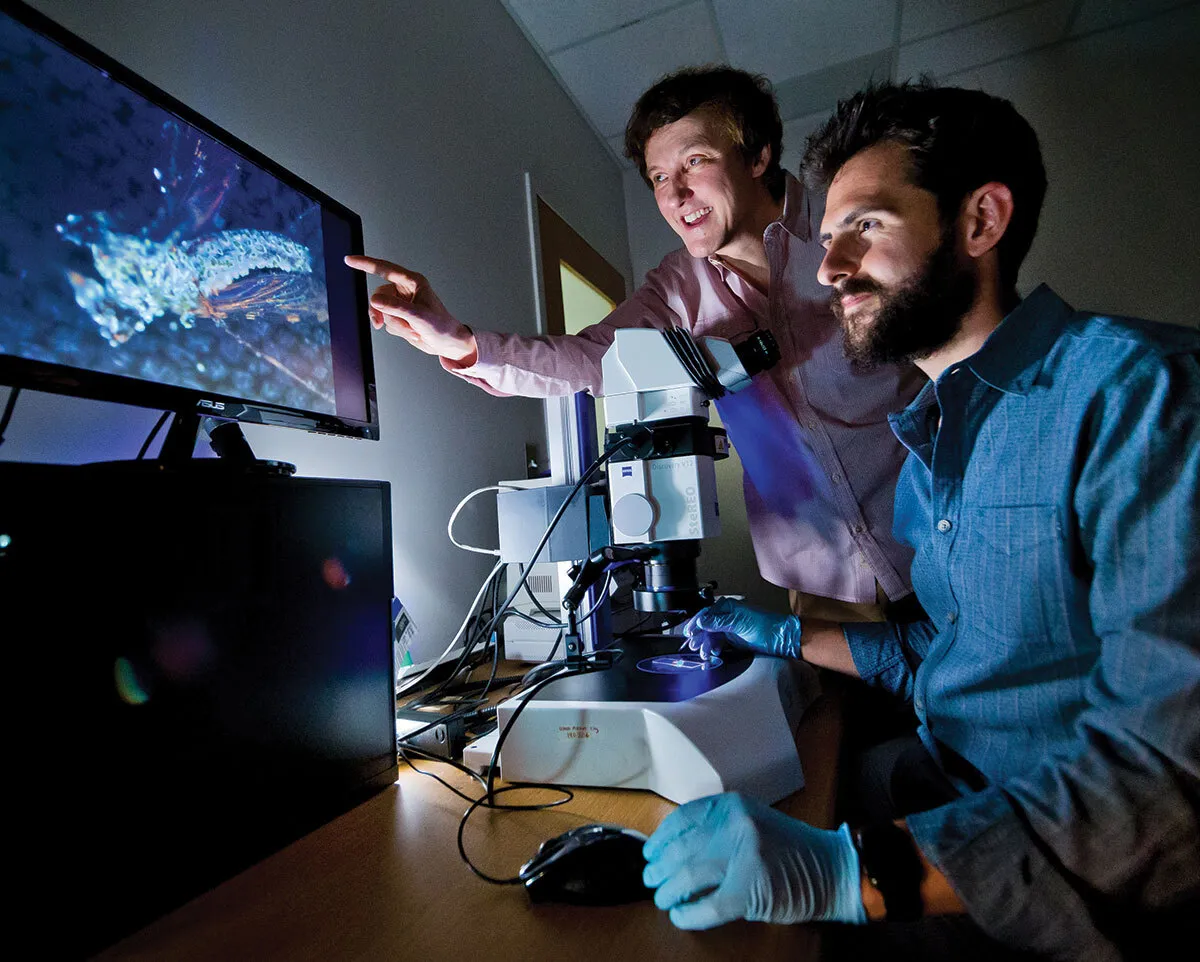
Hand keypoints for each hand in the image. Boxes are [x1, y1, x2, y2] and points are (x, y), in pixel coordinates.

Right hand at [344, 254, 477, 362]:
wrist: (447, 343)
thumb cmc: (440, 326)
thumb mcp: (418, 317)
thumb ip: (396, 308)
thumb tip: (374, 300)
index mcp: (413, 282)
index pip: (384, 269)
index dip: (366, 263)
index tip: (349, 259)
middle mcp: (405, 290)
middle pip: (378, 295)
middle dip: (379, 311)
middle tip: (377, 324)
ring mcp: (402, 303)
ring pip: (381, 310)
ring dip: (394, 324)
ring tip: (412, 330)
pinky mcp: (400, 315)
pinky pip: (387, 321)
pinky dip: (397, 330)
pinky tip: (412, 332)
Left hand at [642, 793, 864, 928]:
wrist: (831, 870)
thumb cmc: (789, 849)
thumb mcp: (751, 822)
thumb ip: (717, 828)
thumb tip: (671, 848)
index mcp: (732, 805)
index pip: (682, 819)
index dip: (661, 839)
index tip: (650, 852)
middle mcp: (735, 825)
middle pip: (681, 849)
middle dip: (659, 869)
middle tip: (651, 880)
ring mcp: (744, 856)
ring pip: (688, 876)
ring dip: (669, 892)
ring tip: (664, 899)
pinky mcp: (750, 889)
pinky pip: (707, 905)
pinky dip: (689, 914)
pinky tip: (681, 916)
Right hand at [683, 597, 802, 658]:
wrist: (780, 638)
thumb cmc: (765, 626)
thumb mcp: (740, 623)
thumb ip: (719, 622)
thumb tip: (702, 621)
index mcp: (728, 607)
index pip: (707, 613)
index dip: (697, 623)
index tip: (690, 632)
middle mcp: (728, 616)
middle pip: (707, 625)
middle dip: (699, 635)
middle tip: (694, 644)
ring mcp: (730, 628)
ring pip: (711, 635)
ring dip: (706, 644)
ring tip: (703, 652)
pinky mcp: (734, 639)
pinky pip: (718, 643)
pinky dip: (714, 648)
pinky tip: (712, 653)